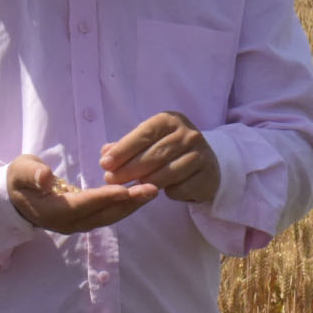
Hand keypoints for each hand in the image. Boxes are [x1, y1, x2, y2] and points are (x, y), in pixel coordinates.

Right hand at [5, 153, 158, 232]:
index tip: (124, 189)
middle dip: (127, 203)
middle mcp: (68, 223)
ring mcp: (78, 224)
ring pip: (109, 216)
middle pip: (102, 215)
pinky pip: (108, 213)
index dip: (102, 198)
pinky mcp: (86, 219)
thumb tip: (46, 177)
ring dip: (131, 205)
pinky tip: (140, 192)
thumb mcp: (21, 171)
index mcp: (52, 212)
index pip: (81, 205)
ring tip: (152, 190)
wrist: (17, 196)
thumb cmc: (20, 179)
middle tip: (151, 189)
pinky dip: (125, 204)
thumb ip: (33, 174)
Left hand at [100, 112, 218, 203]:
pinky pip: (181, 188)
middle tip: (111, 180)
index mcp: (170, 120)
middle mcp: (188, 134)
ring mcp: (201, 154)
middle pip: (154, 154)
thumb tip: (105, 153)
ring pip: (167, 173)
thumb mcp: (148, 143)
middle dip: (129, 169)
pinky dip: (167, 192)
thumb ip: (126, 147)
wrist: (205, 164)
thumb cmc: (169, 151)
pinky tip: (159, 191)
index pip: (144, 134)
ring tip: (132, 188)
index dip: (123, 149)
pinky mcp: (207, 175)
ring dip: (146, 182)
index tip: (105, 164)